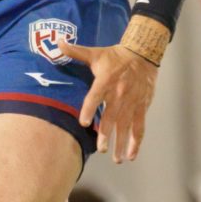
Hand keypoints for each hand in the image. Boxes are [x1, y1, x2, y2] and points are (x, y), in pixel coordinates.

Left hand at [64, 41, 158, 163]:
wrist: (143, 54)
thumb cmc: (115, 56)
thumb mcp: (95, 53)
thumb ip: (76, 51)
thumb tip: (57, 42)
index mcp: (106, 80)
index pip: (96, 96)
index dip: (90, 109)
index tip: (84, 123)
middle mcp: (119, 93)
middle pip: (112, 116)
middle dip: (107, 133)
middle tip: (101, 148)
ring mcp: (132, 102)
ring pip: (126, 125)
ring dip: (121, 143)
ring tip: (116, 159)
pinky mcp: (141, 107)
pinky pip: (139, 127)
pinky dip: (136, 142)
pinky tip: (131, 155)